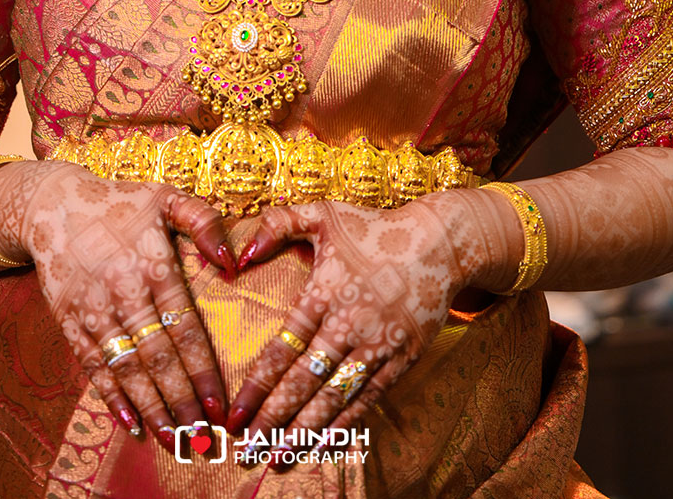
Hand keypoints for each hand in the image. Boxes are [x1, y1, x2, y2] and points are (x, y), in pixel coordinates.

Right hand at [20, 163, 234, 449]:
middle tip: (202, 437)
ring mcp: (94, 310)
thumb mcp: (167, 198)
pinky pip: (93, 366)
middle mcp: (124, 291)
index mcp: (153, 263)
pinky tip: (130, 423)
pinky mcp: (69, 321)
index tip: (220, 404)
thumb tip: (233, 262)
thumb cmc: (122, 202)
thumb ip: (204, 223)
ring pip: (126, 368)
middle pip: (156, 357)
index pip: (184, 327)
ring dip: (150, 407)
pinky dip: (111, 397)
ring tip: (173, 440)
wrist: (54, 205)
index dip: (202, 369)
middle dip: (180, 401)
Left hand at [226, 194, 469, 445]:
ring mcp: (377, 344)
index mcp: (324, 292)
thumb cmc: (374, 228)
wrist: (439, 242)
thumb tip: (240, 253)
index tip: (233, 415)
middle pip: (304, 382)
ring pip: (334, 397)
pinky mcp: (402, 358)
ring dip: (304, 431)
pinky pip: (368, 398)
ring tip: (277, 459)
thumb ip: (279, 225)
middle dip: (273, 420)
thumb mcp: (324, 214)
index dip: (257, 385)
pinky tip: (323, 446)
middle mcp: (348, 324)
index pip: (283, 348)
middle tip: (246, 452)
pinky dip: (345, 425)